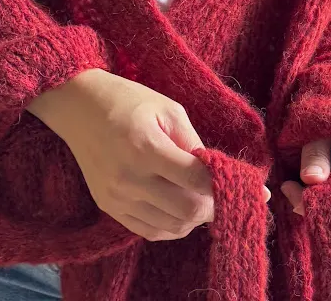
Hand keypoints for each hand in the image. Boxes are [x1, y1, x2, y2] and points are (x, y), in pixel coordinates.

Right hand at [28, 69, 269, 240]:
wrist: (77, 106)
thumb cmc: (127, 99)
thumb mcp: (168, 108)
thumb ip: (193, 142)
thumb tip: (217, 171)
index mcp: (145, 148)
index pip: (196, 180)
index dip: (227, 185)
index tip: (253, 186)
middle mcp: (129, 179)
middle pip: (187, 211)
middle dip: (215, 205)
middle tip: (228, 192)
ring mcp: (116, 198)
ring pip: (171, 227)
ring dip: (196, 218)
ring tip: (205, 198)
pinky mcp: (109, 208)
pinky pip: (150, 231)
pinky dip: (174, 226)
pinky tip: (183, 208)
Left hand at [280, 136, 330, 218]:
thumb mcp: (317, 127)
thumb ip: (315, 153)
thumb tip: (311, 180)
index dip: (324, 203)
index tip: (292, 190)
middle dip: (318, 202)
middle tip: (288, 188)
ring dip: (322, 198)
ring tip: (296, 183)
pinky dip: (329, 193)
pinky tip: (313, 183)